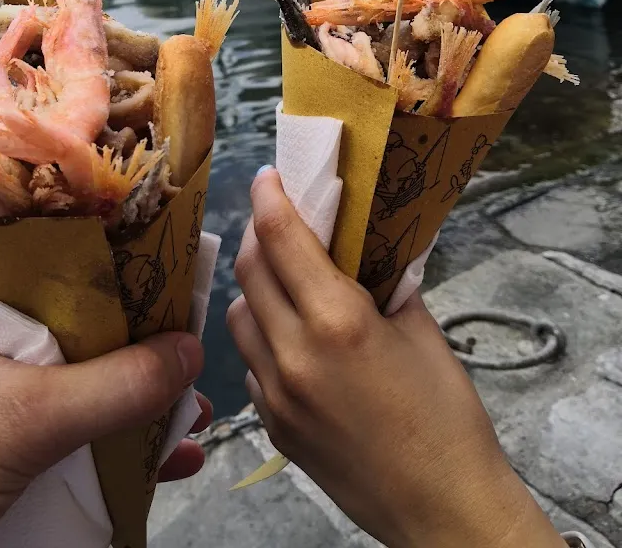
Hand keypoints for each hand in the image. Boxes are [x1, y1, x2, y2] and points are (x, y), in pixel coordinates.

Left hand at [0, 263, 208, 547]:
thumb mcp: (22, 419)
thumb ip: (114, 385)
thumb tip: (193, 350)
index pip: (55, 250)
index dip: (119, 258)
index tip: (179, 271)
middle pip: (74, 316)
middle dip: (140, 341)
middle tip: (196, 352)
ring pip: (73, 372)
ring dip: (132, 395)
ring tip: (191, 412)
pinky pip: (60, 418)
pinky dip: (107, 434)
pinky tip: (160, 457)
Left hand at [228, 168, 564, 547]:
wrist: (442, 510)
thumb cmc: (447, 419)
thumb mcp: (424, 333)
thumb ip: (387, 284)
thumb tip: (366, 251)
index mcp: (337, 321)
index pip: (282, 238)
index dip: (269, 197)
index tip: (267, 175)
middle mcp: (295, 353)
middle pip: (249, 271)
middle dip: (256, 235)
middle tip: (275, 221)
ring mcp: (276, 395)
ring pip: (239, 318)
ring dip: (254, 290)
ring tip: (283, 282)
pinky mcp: (273, 427)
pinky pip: (250, 365)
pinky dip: (262, 340)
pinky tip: (292, 342)